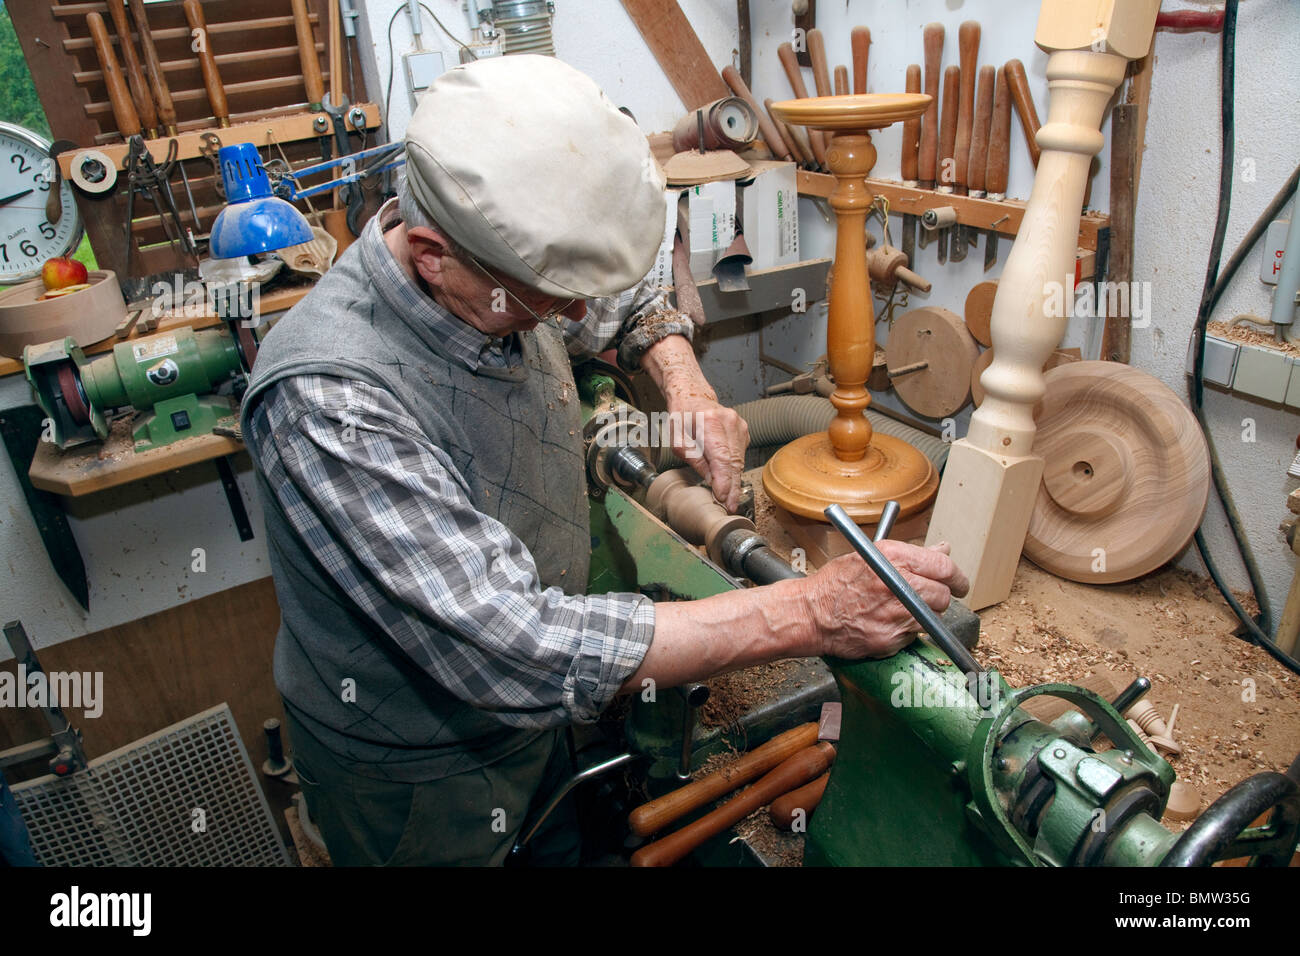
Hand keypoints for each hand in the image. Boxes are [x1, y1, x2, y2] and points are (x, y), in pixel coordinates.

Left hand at [640, 334, 749, 512]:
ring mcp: (739, 425)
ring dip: (734, 480)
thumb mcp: (678, 441)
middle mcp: (729, 422)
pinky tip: (728, 476)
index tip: (724, 498)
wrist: (693, 395)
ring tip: (729, 497)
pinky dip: (734, 468)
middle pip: (734, 462)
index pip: (722, 458)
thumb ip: (695, 460)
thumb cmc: (682, 417)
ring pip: (740, 460)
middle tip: (730, 506)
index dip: (724, 481)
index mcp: (710, 423)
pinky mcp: (743, 429)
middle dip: (732, 487)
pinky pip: (741, 454)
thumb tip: (710, 481)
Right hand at [801, 540, 969, 659]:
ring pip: (932, 617)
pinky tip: (886, 623)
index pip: (944, 566)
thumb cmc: (835, 584)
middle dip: (940, 598)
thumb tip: (943, 548)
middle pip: (943, 595)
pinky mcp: (892, 637)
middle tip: (930, 599)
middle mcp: (898, 584)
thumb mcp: (871, 555)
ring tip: (898, 611)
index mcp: (893, 557)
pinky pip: (913, 635)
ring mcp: (896, 613)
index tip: (958, 583)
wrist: (811, 614)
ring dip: (922, 616)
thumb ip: (912, 554)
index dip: (956, 577)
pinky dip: (905, 631)